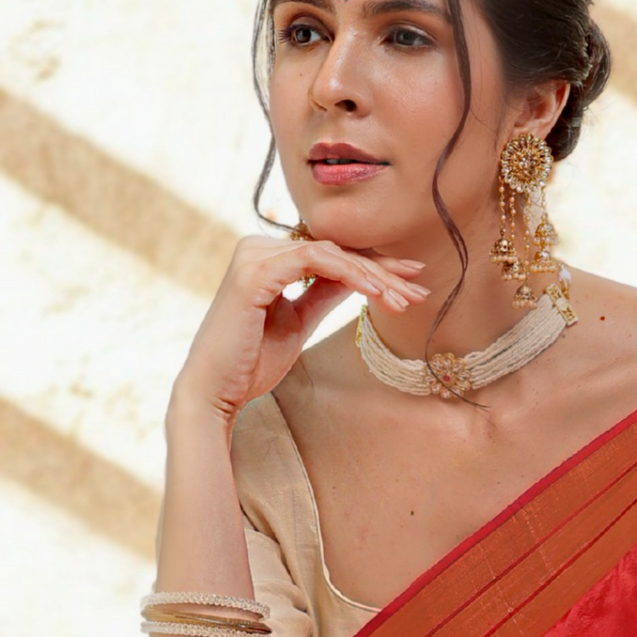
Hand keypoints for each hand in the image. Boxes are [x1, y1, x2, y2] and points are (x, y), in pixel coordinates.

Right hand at [174, 234, 429, 420]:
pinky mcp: (254, 271)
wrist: (217, 389)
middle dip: (382, 272)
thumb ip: (324, 294)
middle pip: (335, 252)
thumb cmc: (252, 361)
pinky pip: (313, 262)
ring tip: (404, 301)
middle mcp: (258, 247)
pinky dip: (350, 275)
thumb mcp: (299, 321)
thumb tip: (360, 278)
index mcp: (268, 257)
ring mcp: (254, 255)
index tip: (413, 283)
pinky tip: (377, 294)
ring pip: (330, 254)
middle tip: (419, 290)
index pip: (331, 256)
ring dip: (373, 276)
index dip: (375, 267)